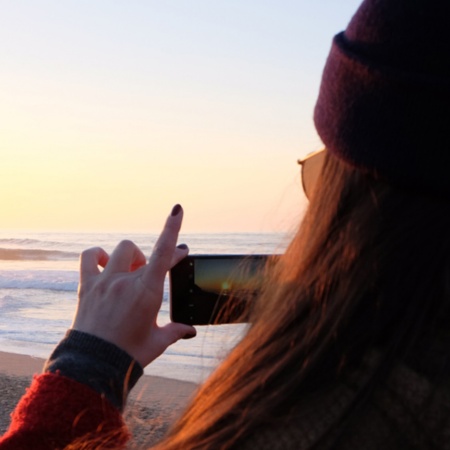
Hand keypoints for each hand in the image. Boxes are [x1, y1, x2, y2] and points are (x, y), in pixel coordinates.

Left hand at [71, 204, 195, 367]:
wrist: (94, 366)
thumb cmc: (129, 355)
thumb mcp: (157, 342)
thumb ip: (176, 331)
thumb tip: (190, 331)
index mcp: (147, 291)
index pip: (164, 253)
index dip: (172, 228)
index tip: (177, 210)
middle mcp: (126, 281)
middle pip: (145, 253)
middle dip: (155, 258)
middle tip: (152, 274)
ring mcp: (105, 281)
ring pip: (120, 250)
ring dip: (130, 256)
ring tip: (130, 271)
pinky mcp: (87, 286)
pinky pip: (89, 257)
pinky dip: (98, 256)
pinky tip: (104, 265)